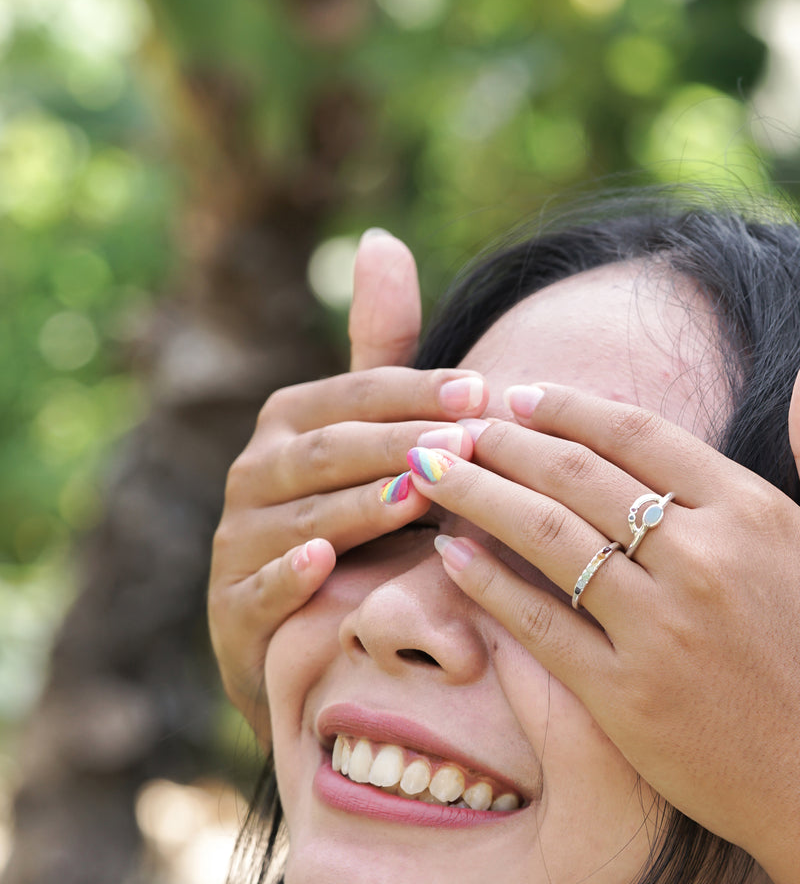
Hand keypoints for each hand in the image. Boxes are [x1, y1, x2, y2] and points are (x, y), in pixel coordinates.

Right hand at [207, 230, 488, 742]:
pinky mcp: (231, 611)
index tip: (483, 391)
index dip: (417, 391)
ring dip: (359, 505)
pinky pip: (257, 589)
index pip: (356, 395)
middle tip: (464, 444)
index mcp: (291, 422)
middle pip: (329, 449)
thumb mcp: (370, 438)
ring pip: (299, 514)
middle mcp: (254, 472)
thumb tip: (381, 239)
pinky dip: (287, 575)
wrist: (308, 644)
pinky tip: (321, 562)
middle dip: (397, 444)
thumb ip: (380, 352)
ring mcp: (237, 542)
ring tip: (418, 495)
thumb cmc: (356, 524)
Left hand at [407, 338, 799, 873]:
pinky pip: (539, 627)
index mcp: (753, 514)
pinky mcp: (625, 697)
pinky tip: (450, 555)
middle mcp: (700, 562)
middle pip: (578, 476)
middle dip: (504, 440)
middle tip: (453, 422)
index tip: (523, 394)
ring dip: (478, 494)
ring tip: (430, 470)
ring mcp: (658, 631)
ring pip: (545, 538)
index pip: (638, 435)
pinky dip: (487, 584)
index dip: (570, 407)